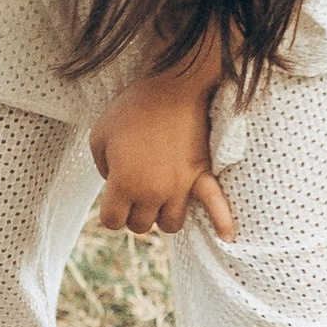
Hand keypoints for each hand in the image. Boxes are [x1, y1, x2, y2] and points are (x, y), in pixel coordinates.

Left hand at [89, 71, 235, 241]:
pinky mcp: (202, 175)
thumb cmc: (130, 110)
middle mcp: (153, 192)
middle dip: (133, 213)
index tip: (112, 199)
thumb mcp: (99, 137)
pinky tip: (227, 237)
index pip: (113, 221)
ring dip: (161, 216)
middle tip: (133, 192)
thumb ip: (102, 168)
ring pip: (171, 224)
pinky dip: (222, 222)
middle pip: (141, 225)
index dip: (110, 212)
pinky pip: (216, 204)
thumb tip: (115, 184)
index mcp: (124, 184)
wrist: (171, 88)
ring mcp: (180, 186)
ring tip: (158, 200)